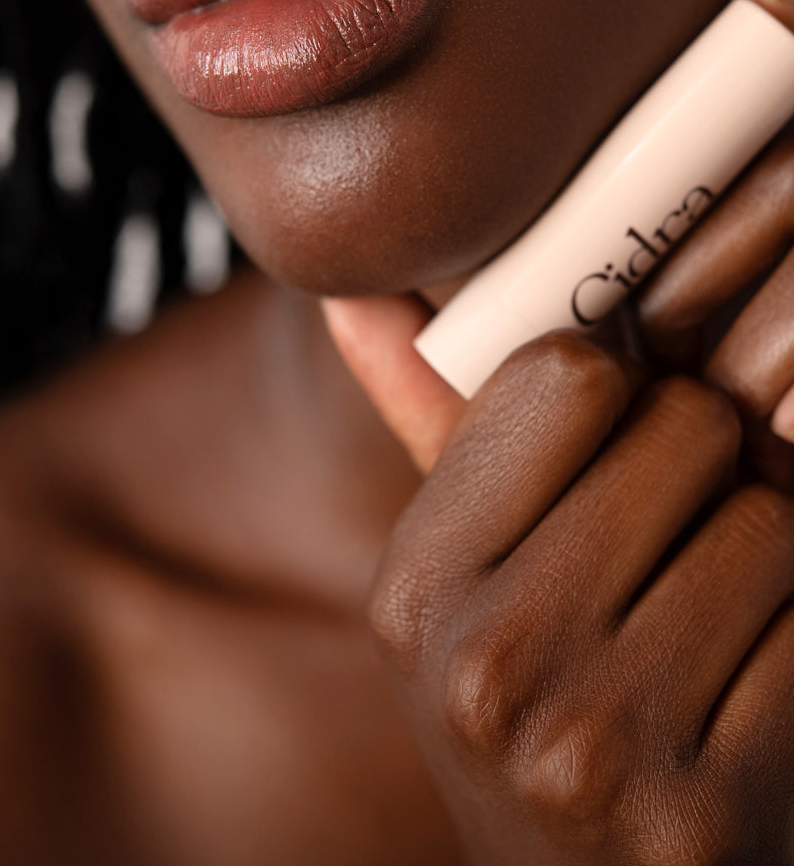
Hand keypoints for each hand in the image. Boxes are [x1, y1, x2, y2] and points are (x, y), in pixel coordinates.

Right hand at [322, 0, 793, 862]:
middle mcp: (485, 659)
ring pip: (765, 519)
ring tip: (706, 616)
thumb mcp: (461, 576)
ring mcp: (590, 743)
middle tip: (672, 536)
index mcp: (417, 578)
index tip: (616, 436)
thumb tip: (353, 292)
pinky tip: (741, 684)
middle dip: (703, 466)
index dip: (618, 388)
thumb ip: (423, 422)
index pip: (568, 373)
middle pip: (685, 427)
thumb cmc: (533, 697)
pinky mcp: (700, 812)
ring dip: (760, 552)